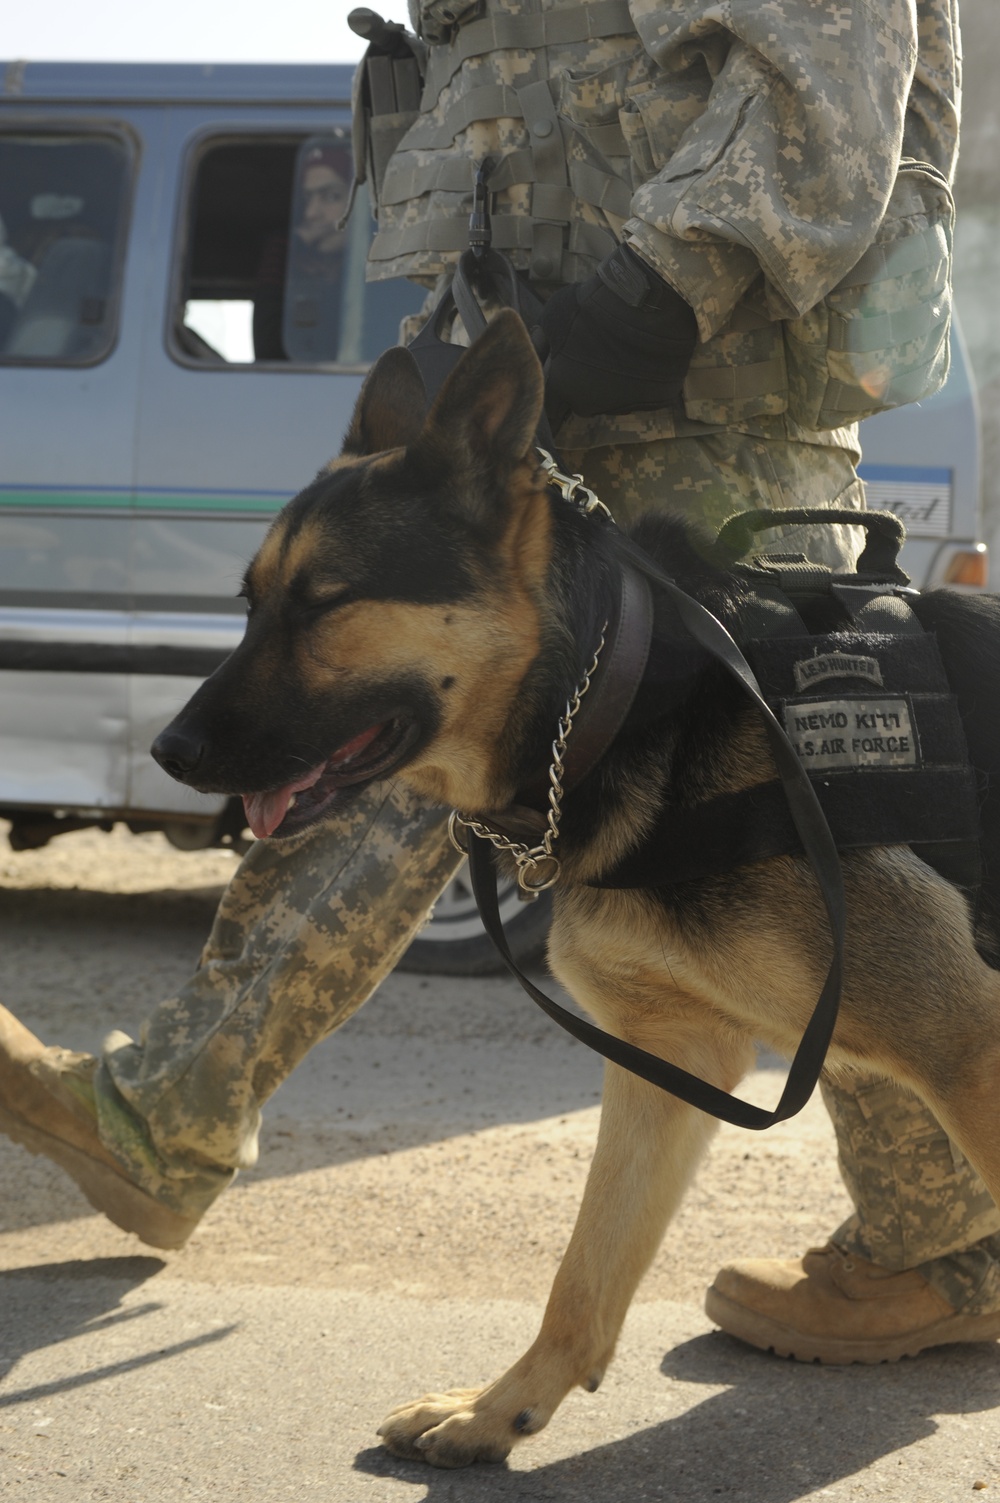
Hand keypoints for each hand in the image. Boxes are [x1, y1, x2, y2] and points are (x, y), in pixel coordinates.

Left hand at [538, 243, 697, 427]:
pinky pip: (641, 393)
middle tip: (589, 354)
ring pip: (612, 399)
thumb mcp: (554, 315)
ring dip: (611, 382)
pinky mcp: (654, 399)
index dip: (550, 392)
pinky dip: (639, 380)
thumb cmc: (594, 304)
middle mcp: (592, 405)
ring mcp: (625, 404)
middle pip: (580, 403)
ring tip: (619, 351)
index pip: (547, 407)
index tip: (554, 376)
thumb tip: (536, 351)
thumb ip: (542, 340)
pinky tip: (641, 356)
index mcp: (563, 389)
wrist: (647, 301)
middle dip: (580, 385)